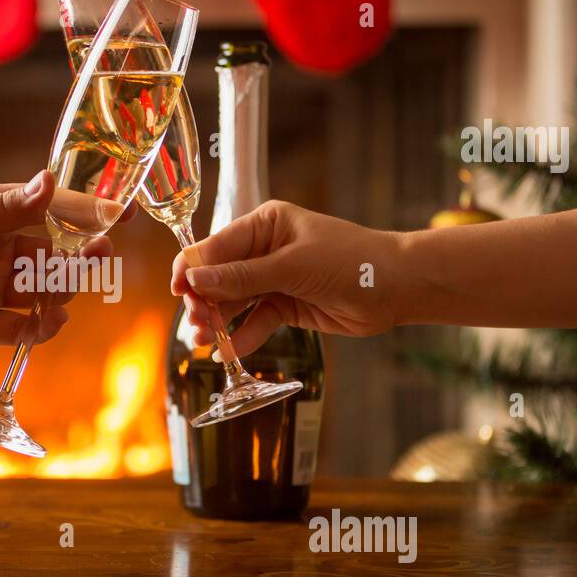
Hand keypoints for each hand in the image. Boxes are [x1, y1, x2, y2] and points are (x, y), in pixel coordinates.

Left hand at [0, 171, 124, 345]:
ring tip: (60, 292)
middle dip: (81, 256)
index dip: (90, 211)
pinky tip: (48, 323)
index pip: (52, 209)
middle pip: (55, 254)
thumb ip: (1, 208)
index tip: (127, 213)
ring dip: (60, 292)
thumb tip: (48, 182)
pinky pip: (17, 329)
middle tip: (98, 256)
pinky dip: (37, 329)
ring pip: (41, 292)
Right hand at [170, 200, 403, 354]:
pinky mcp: (286, 305)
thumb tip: (195, 278)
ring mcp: (275, 278)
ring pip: (235, 301)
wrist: (397, 287)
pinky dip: (243, 336)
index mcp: (264, 224)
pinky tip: (228, 353)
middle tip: (196, 324)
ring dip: (219, 321)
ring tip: (203, 342)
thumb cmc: (350, 261)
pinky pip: (256, 321)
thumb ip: (242, 276)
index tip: (179, 293)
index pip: (215, 246)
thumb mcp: (292, 266)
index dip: (193, 268)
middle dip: (204, 300)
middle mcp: (265, 249)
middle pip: (220, 276)